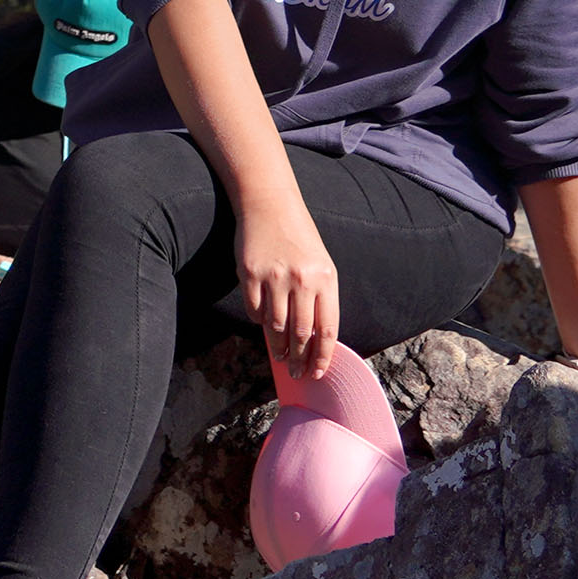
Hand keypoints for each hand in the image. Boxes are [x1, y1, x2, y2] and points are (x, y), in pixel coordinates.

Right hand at [234, 191, 340, 380]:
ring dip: (277, 346)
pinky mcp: (250, 274)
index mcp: (326, 279)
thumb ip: (319, 299)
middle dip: (299, 359)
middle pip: (301, 333)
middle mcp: (302, 280)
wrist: (270, 205)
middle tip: (295, 373)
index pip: (327, 329)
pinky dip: (258, 321)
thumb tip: (313, 340)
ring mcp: (274, 277)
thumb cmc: (299, 240)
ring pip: (276, 326)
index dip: (322, 356)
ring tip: (279, 356)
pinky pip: (254, 310)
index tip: (317, 372)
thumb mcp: (320, 266)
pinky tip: (263, 323)